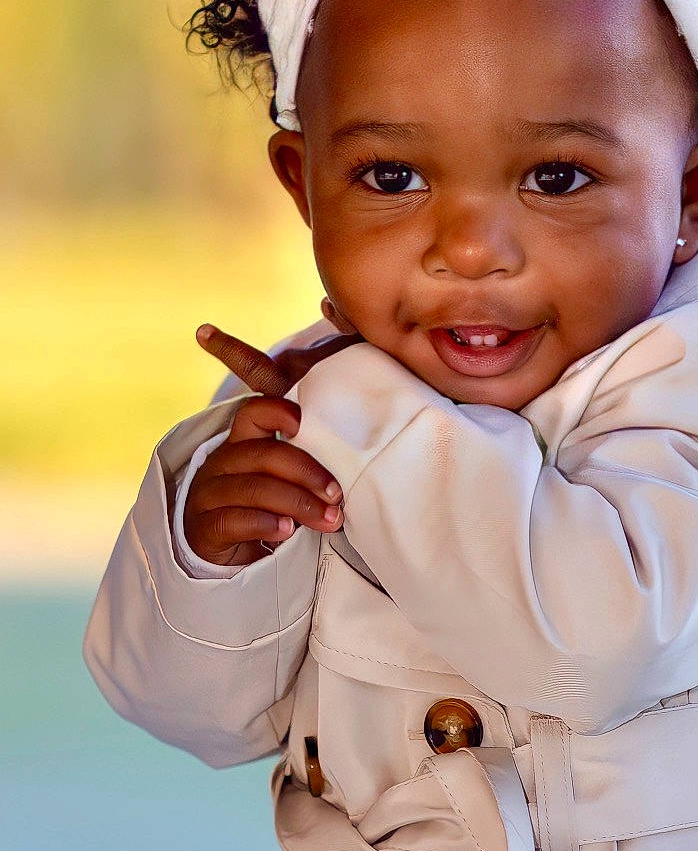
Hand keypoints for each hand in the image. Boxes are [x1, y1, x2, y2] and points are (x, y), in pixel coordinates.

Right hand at [183, 310, 357, 568]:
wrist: (239, 545)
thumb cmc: (284, 488)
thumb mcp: (308, 449)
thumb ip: (325, 399)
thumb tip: (329, 305)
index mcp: (252, 429)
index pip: (253, 391)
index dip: (247, 365)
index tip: (295, 409)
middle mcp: (227, 452)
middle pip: (263, 449)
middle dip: (305, 470)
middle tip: (338, 492)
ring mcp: (211, 487)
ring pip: (253, 486)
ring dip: (297, 502)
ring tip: (330, 519)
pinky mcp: (206, 523)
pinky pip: (234, 519)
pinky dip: (264, 523)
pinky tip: (285, 531)